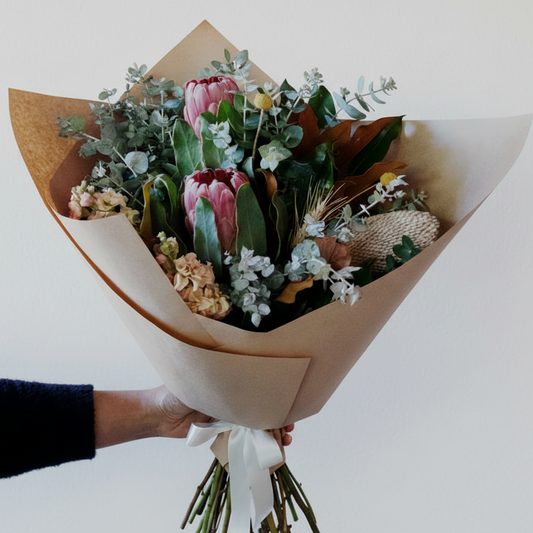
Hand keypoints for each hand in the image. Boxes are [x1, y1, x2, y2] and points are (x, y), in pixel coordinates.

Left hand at [94, 386, 294, 447]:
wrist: (156, 413)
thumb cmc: (175, 391)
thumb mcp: (201, 385)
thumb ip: (221, 389)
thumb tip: (244, 390)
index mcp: (229, 382)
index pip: (257, 390)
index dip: (274, 398)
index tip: (288, 406)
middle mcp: (230, 398)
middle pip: (260, 408)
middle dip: (277, 417)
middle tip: (290, 429)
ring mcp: (226, 415)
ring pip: (254, 425)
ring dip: (270, 433)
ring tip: (284, 442)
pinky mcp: (219, 431)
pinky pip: (240, 438)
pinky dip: (254, 445)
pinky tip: (265, 451)